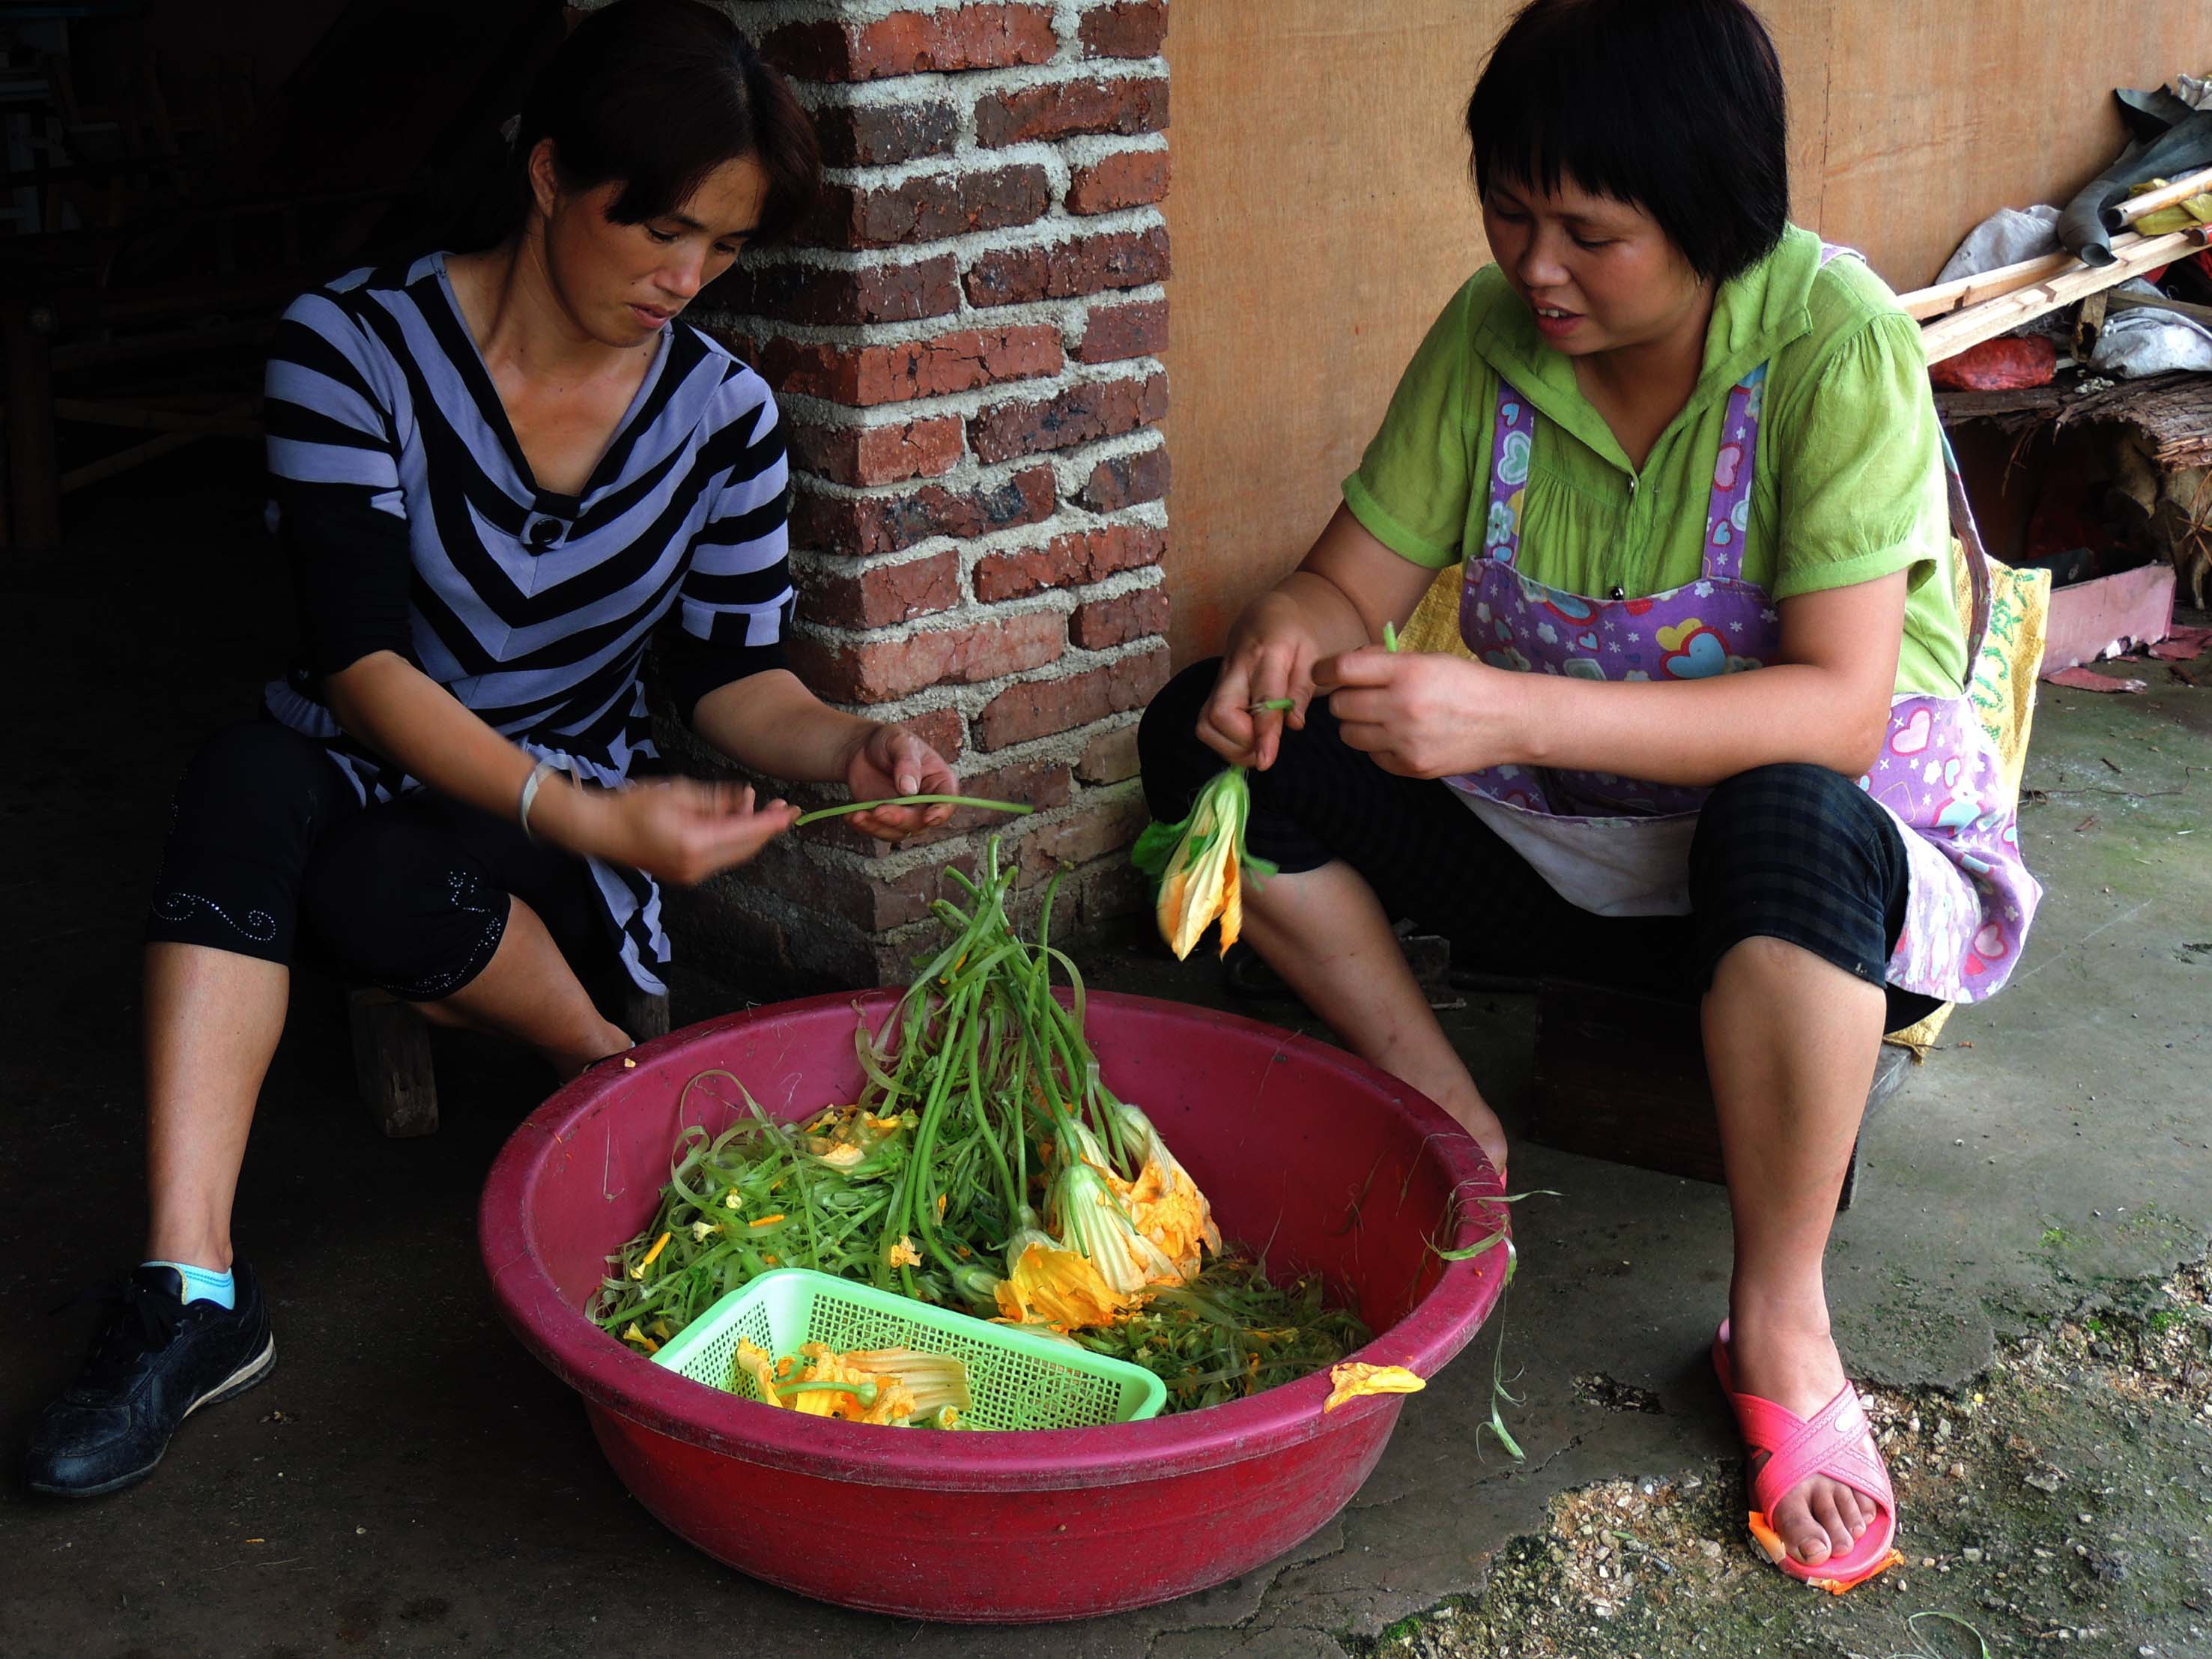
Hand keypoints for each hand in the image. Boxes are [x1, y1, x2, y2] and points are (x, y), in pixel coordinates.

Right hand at [562, 778, 797, 884]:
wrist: (598, 830)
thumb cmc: (632, 805)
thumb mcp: (678, 792)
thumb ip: (716, 799)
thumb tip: (747, 799)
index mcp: (695, 843)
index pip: (746, 834)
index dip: (772, 822)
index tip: (792, 811)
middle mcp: (696, 865)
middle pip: (745, 848)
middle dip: (764, 826)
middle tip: (780, 805)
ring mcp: (690, 874)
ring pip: (733, 853)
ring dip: (746, 830)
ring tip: (750, 801)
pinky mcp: (684, 874)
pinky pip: (718, 857)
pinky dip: (729, 839)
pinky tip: (729, 817)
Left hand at [838, 723, 958, 839]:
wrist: (864, 750)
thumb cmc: (889, 742)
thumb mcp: (900, 741)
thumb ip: (907, 762)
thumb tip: (909, 789)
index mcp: (940, 782)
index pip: (947, 801)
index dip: (941, 812)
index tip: (928, 817)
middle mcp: (927, 803)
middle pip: (920, 822)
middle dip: (899, 819)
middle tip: (878, 810)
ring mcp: (906, 814)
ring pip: (899, 832)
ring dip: (878, 827)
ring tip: (858, 814)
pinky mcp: (886, 820)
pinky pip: (878, 831)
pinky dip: (865, 827)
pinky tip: (852, 816)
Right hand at [1196, 591, 1325, 769]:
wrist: (1272, 611)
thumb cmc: (1299, 633)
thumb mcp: (1315, 656)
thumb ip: (1302, 691)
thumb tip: (1293, 725)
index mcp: (1268, 653)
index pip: (1261, 699)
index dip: (1263, 733)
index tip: (1266, 760)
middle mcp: (1236, 666)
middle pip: (1219, 713)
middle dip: (1240, 743)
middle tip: (1265, 749)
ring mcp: (1220, 678)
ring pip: (1206, 723)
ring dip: (1230, 746)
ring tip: (1257, 745)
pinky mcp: (1213, 689)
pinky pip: (1207, 722)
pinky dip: (1224, 741)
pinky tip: (1247, 738)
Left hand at [1314, 648, 1528, 778]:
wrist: (1508, 720)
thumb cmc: (1467, 683)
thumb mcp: (1429, 659)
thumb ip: (1385, 662)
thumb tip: (1343, 666)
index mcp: (1407, 672)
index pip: (1342, 670)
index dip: (1324, 670)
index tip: (1321, 673)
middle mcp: (1402, 707)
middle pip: (1339, 706)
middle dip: (1344, 699)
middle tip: (1360, 697)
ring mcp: (1406, 741)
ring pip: (1349, 735)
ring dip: (1356, 725)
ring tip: (1379, 717)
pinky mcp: (1412, 766)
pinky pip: (1372, 757)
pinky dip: (1378, 747)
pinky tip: (1399, 737)